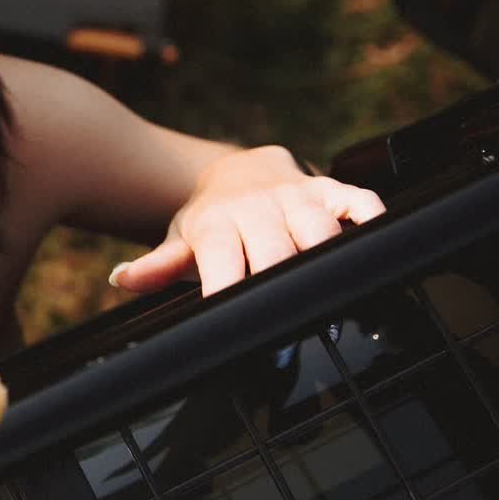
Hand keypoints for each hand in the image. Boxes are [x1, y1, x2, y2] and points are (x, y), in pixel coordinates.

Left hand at [108, 145, 385, 297]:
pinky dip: (371, 222)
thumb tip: (121, 278)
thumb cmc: (210, 220)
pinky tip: (376, 250)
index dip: (228, 288)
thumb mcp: (181, 241)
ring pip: (321, 229)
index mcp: (218, 225)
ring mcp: (298, 198)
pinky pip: (360, 202)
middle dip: (282, 285)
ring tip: (334, 300)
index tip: (233, 318)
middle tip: (291, 328)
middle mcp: (259, 209)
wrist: (237, 171)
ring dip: (327, 261)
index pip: (223, 259)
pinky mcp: (331, 189)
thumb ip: (158, 266)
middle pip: (277, 251)